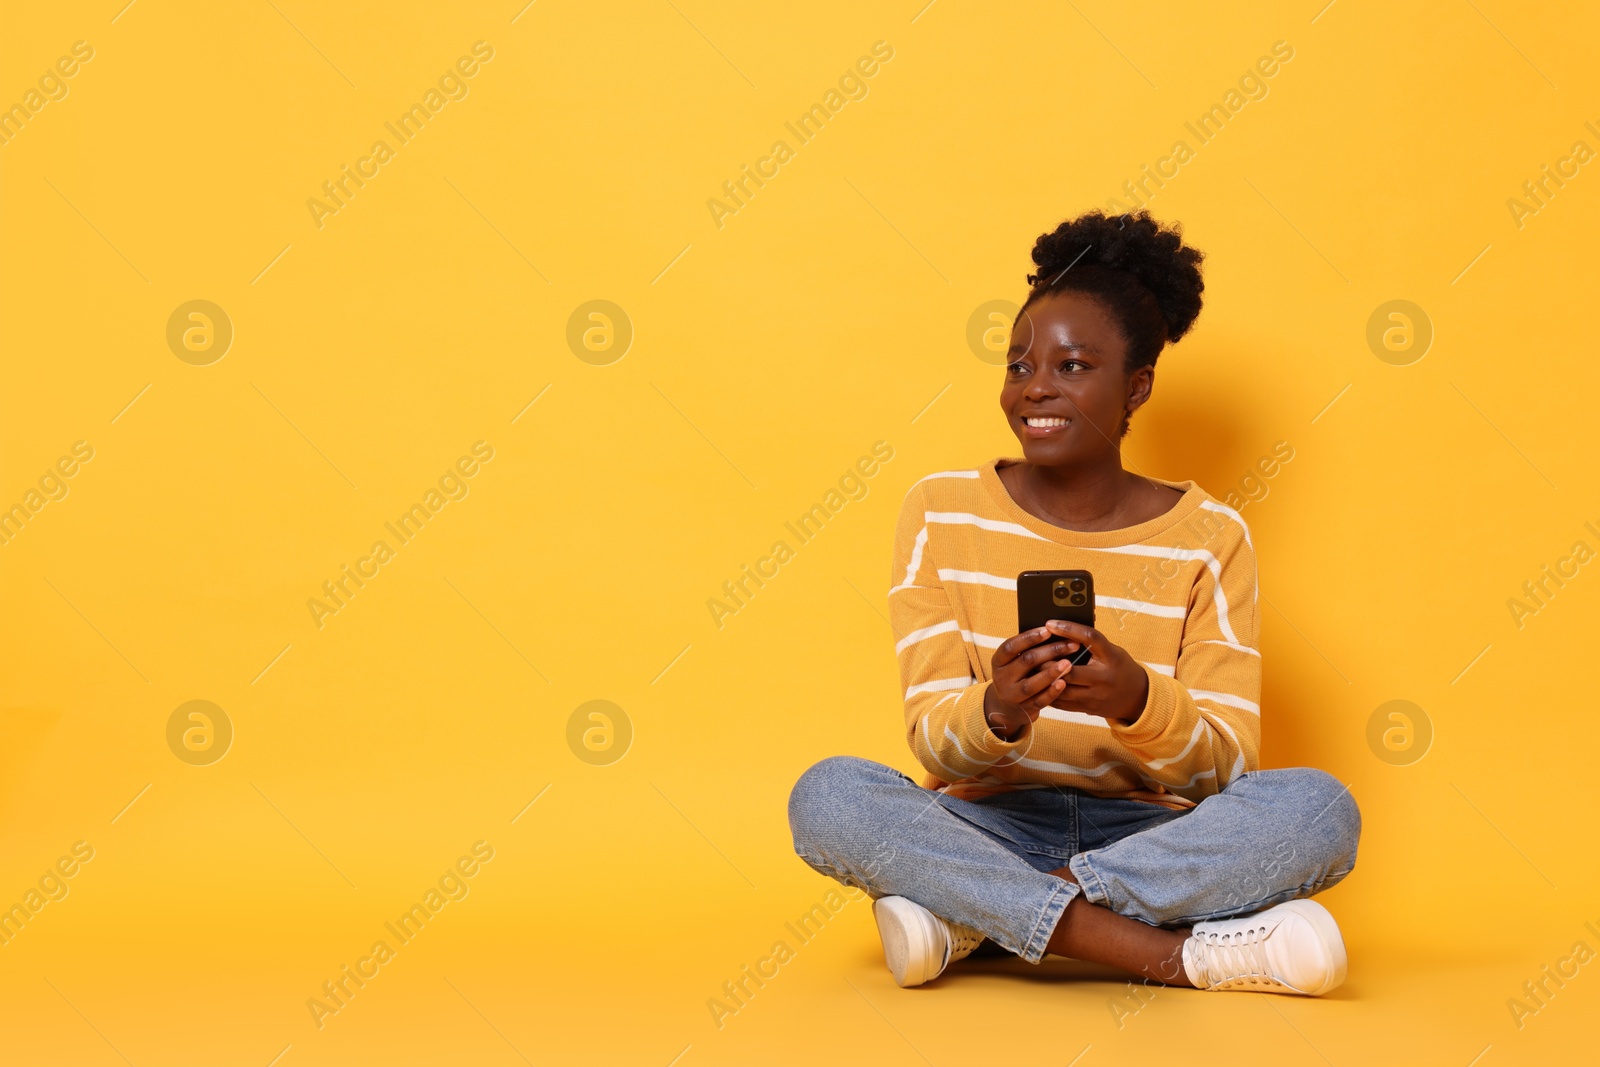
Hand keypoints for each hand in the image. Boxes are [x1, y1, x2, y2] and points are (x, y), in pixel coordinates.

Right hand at [984, 626, 1084, 740]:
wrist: (1008, 707)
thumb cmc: (1018, 676)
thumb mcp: (1014, 662)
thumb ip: (1028, 650)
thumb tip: (1054, 631)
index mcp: (998, 661)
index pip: (1011, 646)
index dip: (1029, 638)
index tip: (1048, 629)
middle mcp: (1001, 678)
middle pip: (1026, 662)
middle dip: (1050, 651)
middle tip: (1072, 644)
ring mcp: (1011, 696)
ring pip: (1031, 684)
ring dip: (1051, 672)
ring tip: (1069, 663)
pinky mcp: (1023, 709)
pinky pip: (1039, 701)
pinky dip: (1051, 692)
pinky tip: (1063, 683)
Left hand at [1040, 620, 1148, 725]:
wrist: (1137, 697)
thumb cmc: (1119, 667)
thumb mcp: (1112, 651)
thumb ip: (1091, 644)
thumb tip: (1061, 630)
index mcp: (1112, 657)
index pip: (1090, 638)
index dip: (1069, 629)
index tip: (1051, 623)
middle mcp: (1104, 678)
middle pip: (1070, 671)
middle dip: (1048, 663)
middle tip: (1032, 654)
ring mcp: (1096, 696)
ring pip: (1063, 690)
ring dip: (1045, 680)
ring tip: (1031, 671)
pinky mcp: (1088, 709)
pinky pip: (1063, 703)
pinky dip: (1048, 693)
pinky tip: (1038, 685)